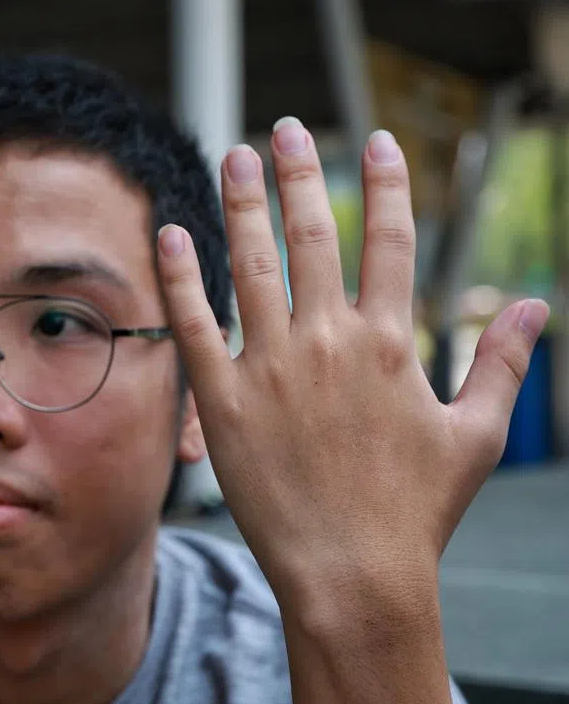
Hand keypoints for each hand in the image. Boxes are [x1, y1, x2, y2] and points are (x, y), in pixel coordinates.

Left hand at [157, 118, 547, 615]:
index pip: (390, 241)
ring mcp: (272, 369)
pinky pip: (196, 323)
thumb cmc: (416, 511)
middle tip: (285, 129)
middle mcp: (329, 343)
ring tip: (235, 155)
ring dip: (242, 204)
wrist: (353, 575)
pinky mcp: (224, 401)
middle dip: (300, 174)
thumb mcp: (476, 436)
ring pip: (252, 266)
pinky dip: (181, 275)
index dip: (385, 185)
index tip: (377, 141)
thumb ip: (501, 364)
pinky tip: (171, 232)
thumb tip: (534, 307)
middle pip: (313, 236)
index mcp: (390, 344)